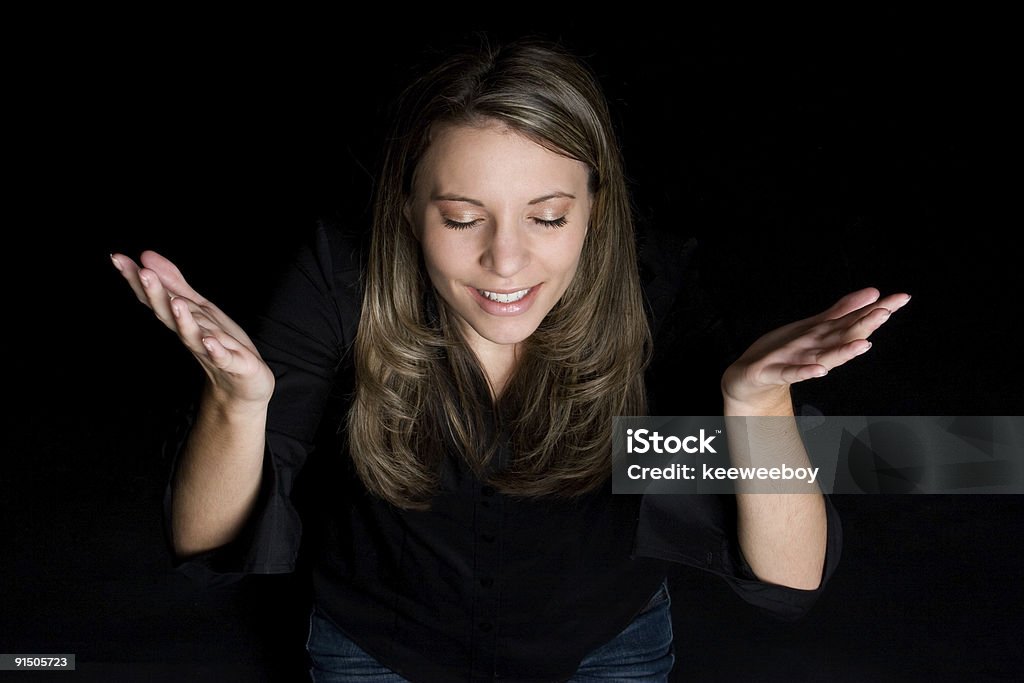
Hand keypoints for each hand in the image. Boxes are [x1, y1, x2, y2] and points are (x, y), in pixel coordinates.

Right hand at [111, 251, 274, 405]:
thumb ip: (175, 284)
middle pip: (169, 314)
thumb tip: (146, 255)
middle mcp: (191, 335)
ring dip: (184, 320)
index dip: (138, 280)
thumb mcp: (199, 308)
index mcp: (183, 320)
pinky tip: (209, 342)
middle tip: (143, 272)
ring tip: (176, 303)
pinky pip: (222, 358)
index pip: (157, 298)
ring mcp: (210, 351)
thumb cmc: (220, 344)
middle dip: (156, 294)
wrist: (244, 385)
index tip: (117, 258)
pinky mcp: (233, 365)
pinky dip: (215, 351)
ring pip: (193, 335)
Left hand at [721, 287, 910, 412]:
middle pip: (845, 336)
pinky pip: (792, 373)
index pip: (857, 320)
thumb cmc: (785, 352)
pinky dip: (806, 372)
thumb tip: (874, 293)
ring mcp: (799, 362)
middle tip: (887, 312)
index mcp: (827, 338)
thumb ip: (844, 311)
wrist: (751, 378)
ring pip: (825, 355)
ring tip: (864, 344)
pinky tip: (820, 370)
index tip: (903, 297)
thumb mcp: (815, 326)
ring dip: (843, 352)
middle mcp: (818, 350)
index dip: (879, 309)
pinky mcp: (776, 372)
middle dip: (866, 325)